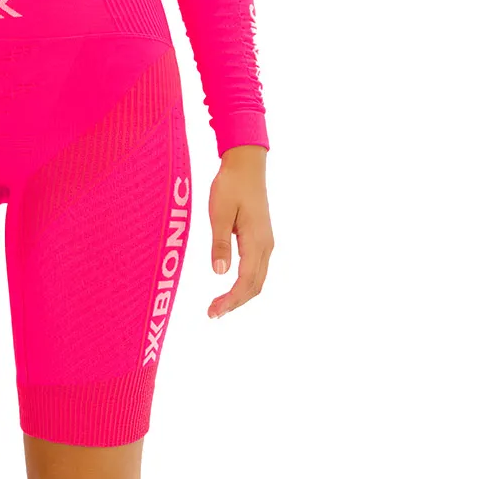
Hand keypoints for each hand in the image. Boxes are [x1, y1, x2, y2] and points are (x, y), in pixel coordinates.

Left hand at [207, 145, 273, 318]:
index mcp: (256, 241)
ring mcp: (266, 242)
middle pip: (254, 286)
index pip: (245, 281)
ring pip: (257, 279)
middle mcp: (266, 245)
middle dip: (235, 303)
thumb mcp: (219, 213)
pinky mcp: (261, 238)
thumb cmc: (230, 185)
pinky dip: (245, 284)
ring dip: (240, 295)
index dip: (230, 300)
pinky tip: (230, 287)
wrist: (246, 164)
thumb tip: (219, 273)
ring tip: (219, 306)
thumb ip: (220, 243)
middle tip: (212, 314)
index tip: (214, 312)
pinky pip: (256, 269)